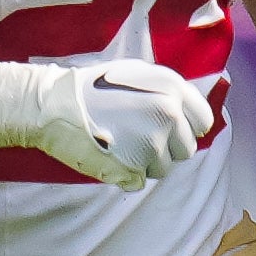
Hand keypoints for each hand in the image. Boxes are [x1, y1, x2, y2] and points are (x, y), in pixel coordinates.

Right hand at [0, 59, 213, 189]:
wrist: (53, 105)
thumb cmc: (93, 87)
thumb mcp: (138, 74)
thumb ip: (168, 92)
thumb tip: (188, 114)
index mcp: (172, 89)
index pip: (202, 122)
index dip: (187, 128)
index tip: (171, 131)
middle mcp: (168, 116)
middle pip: (185, 150)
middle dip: (165, 148)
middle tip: (136, 138)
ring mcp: (151, 144)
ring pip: (162, 169)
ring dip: (144, 162)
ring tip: (118, 143)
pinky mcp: (133, 169)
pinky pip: (139, 182)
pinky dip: (125, 175)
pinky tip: (109, 156)